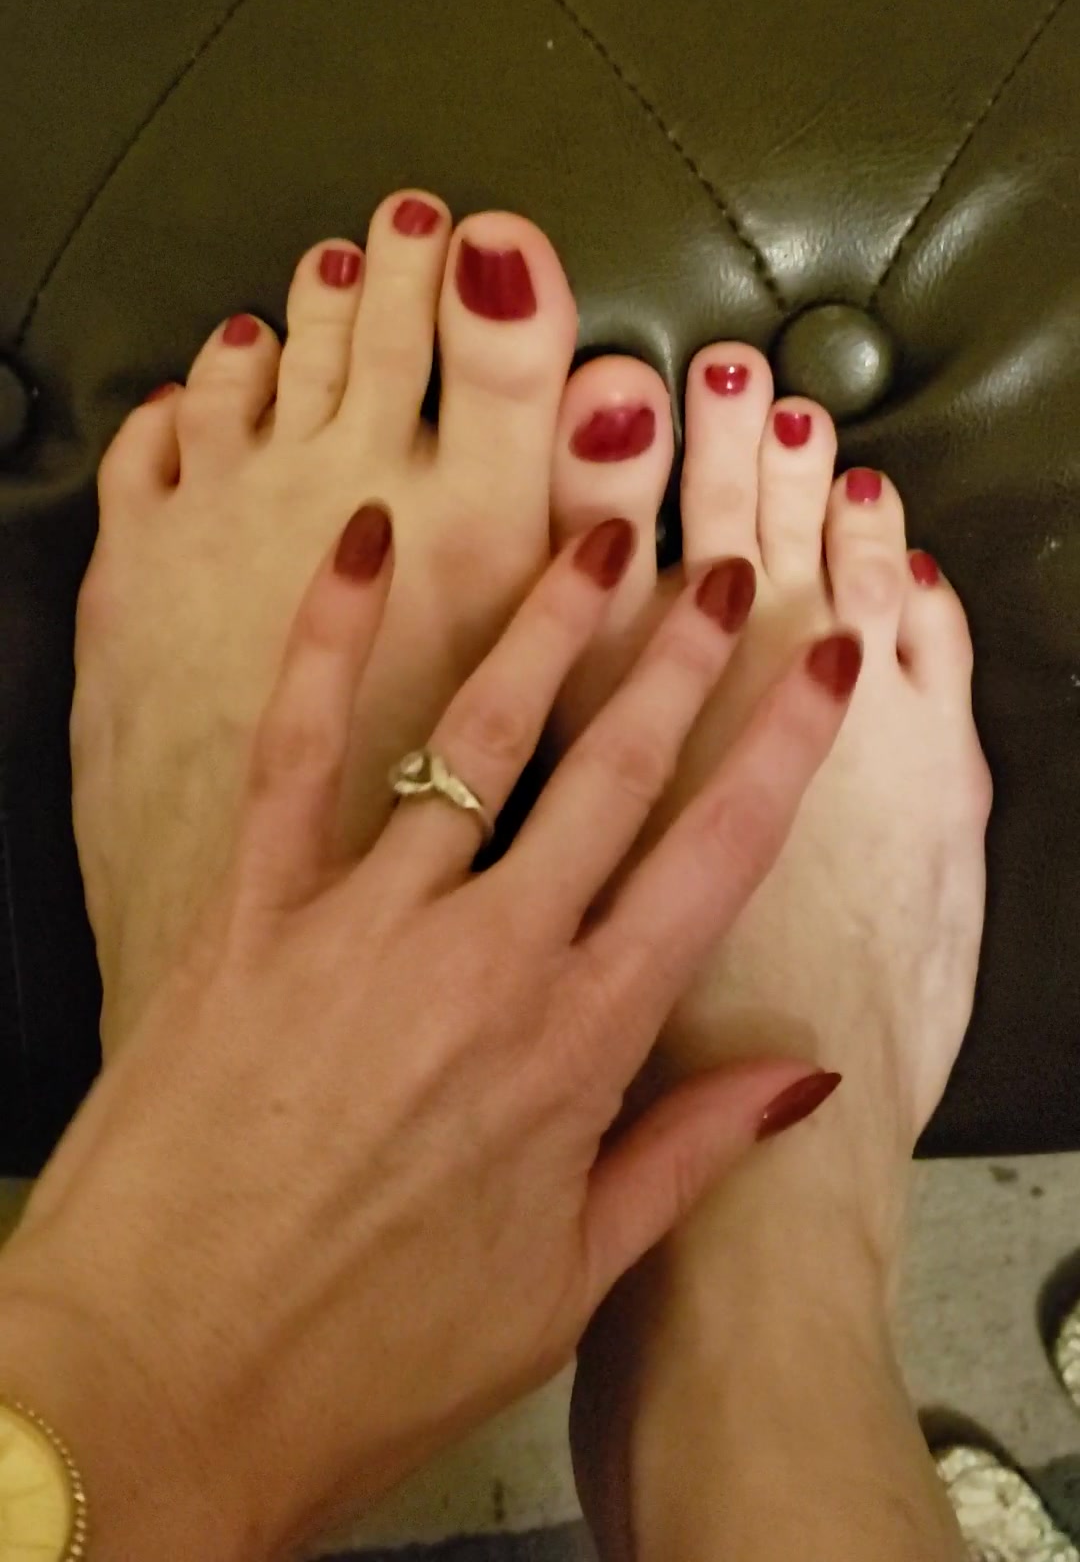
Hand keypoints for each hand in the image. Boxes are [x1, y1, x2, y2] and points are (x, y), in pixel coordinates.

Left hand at [1, 508, 858, 1558]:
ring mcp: (363, 922)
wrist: (159, 1386)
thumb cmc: (361, 1361)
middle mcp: (485, 959)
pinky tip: (362, 552)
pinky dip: (328, 641)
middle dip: (682, 659)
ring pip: (479, 736)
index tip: (819, 668)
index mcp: (575, 1047)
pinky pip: (298, 750)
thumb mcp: (560, 1286)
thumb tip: (796, 1078)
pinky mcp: (251, 911)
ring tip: (600, 543)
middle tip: (728, 571)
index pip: (712, 861)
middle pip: (612, 772)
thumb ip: (683, 1159)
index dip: (779, 749)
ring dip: (548, 626)